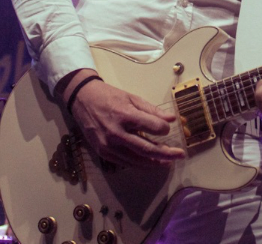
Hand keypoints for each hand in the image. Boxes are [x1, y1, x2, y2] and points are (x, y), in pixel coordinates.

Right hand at [70, 78, 185, 165]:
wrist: (82, 99)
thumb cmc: (109, 96)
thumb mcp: (131, 98)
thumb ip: (152, 110)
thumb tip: (171, 119)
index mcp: (125, 115)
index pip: (153, 127)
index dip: (164, 129)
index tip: (168, 129)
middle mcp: (116, 133)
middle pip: (147, 149)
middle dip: (166, 154)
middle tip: (180, 155)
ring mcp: (108, 145)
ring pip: (137, 160)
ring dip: (154, 162)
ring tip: (168, 162)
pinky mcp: (103, 153)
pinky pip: (125, 162)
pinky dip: (139, 164)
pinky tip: (150, 162)